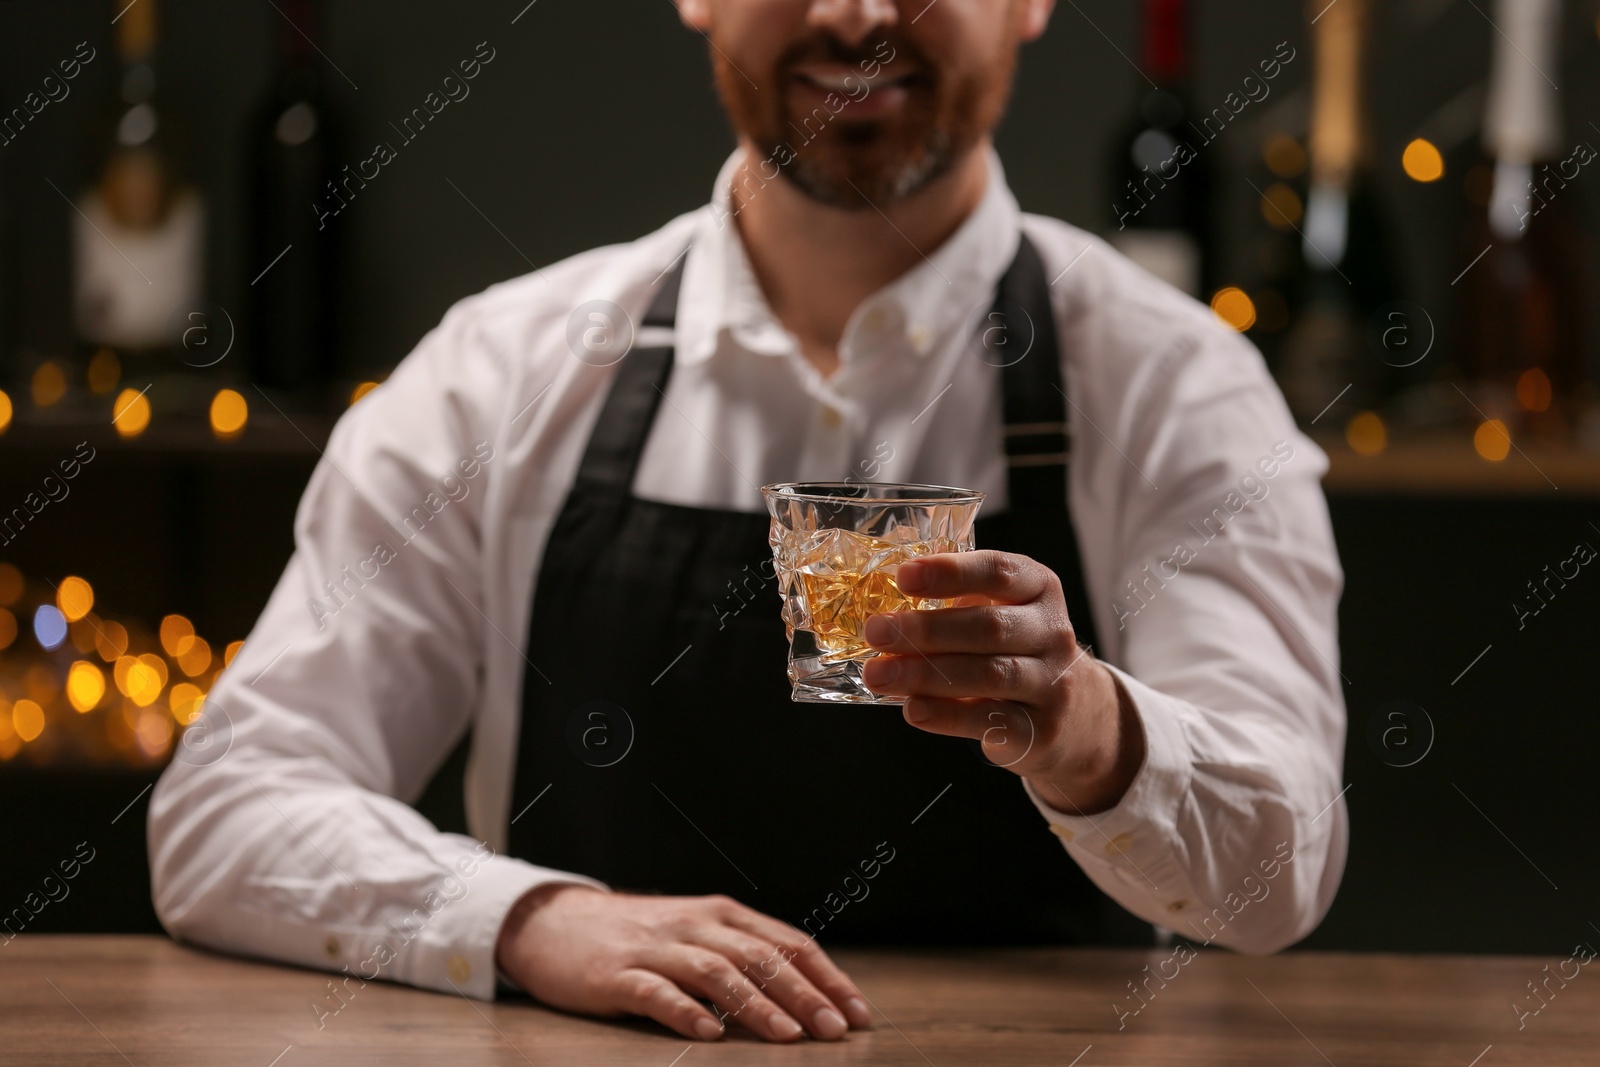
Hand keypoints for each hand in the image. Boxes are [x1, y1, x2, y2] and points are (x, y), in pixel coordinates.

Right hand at [495, 884, 872, 1041]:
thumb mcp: (695, 933)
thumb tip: (800, 997)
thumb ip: (740, 956)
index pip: (787, 942)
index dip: (826, 977)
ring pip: (717, 973)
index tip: (857, 1011)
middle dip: (804, 995)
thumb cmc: (636, 936)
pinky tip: (710, 1033)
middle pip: (760, 957)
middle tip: (836, 1030)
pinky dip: (685, 1011)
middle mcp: (696, 926)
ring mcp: (656, 949)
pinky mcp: (617, 974)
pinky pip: (656, 993)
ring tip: (789, 1037)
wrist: (554, 921)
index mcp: (722, 915)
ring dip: (757, 1006)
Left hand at [861, 550, 1145, 814]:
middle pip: (989, 627)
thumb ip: (956, 604)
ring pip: (989, 674)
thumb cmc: (1017, 652)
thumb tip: (883, 608)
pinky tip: (912, 709)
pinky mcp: (1042, 730)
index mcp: (1039, 590)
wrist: (1076, 717)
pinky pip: (990, 721)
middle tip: (875, 631)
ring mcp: (1052, 684)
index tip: (903, 576)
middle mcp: (1052, 633)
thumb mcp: (1002, 614)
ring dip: (925, 674)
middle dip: (926, 629)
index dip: (951, 572)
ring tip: (878, 675)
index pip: (999, 571)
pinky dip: (946, 716)